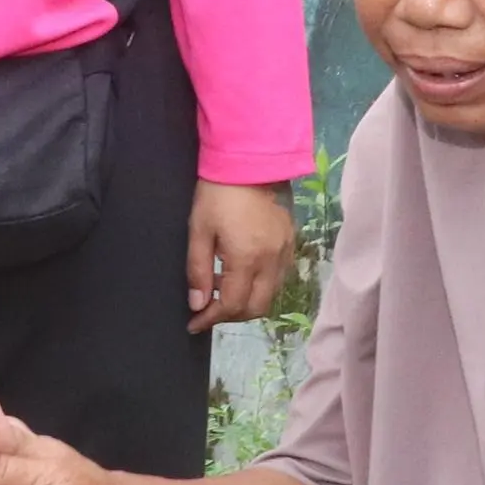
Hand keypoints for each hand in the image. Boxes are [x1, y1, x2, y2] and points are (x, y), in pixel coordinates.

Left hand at [185, 180, 295, 333]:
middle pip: (256, 308)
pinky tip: (241, 273)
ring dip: (246, 301)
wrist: (252, 160)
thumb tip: (197, 304)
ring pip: (270, 295)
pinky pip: (278, 277)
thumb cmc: (218, 193)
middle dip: (231, 316)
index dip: (211, 319)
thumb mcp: (199, 230)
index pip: (231, 305)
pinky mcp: (291, 242)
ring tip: (222, 288)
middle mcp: (272, 261)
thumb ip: (198, 270)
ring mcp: (285, 252)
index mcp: (247, 259)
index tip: (194, 323)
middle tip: (208, 309)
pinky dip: (259, 285)